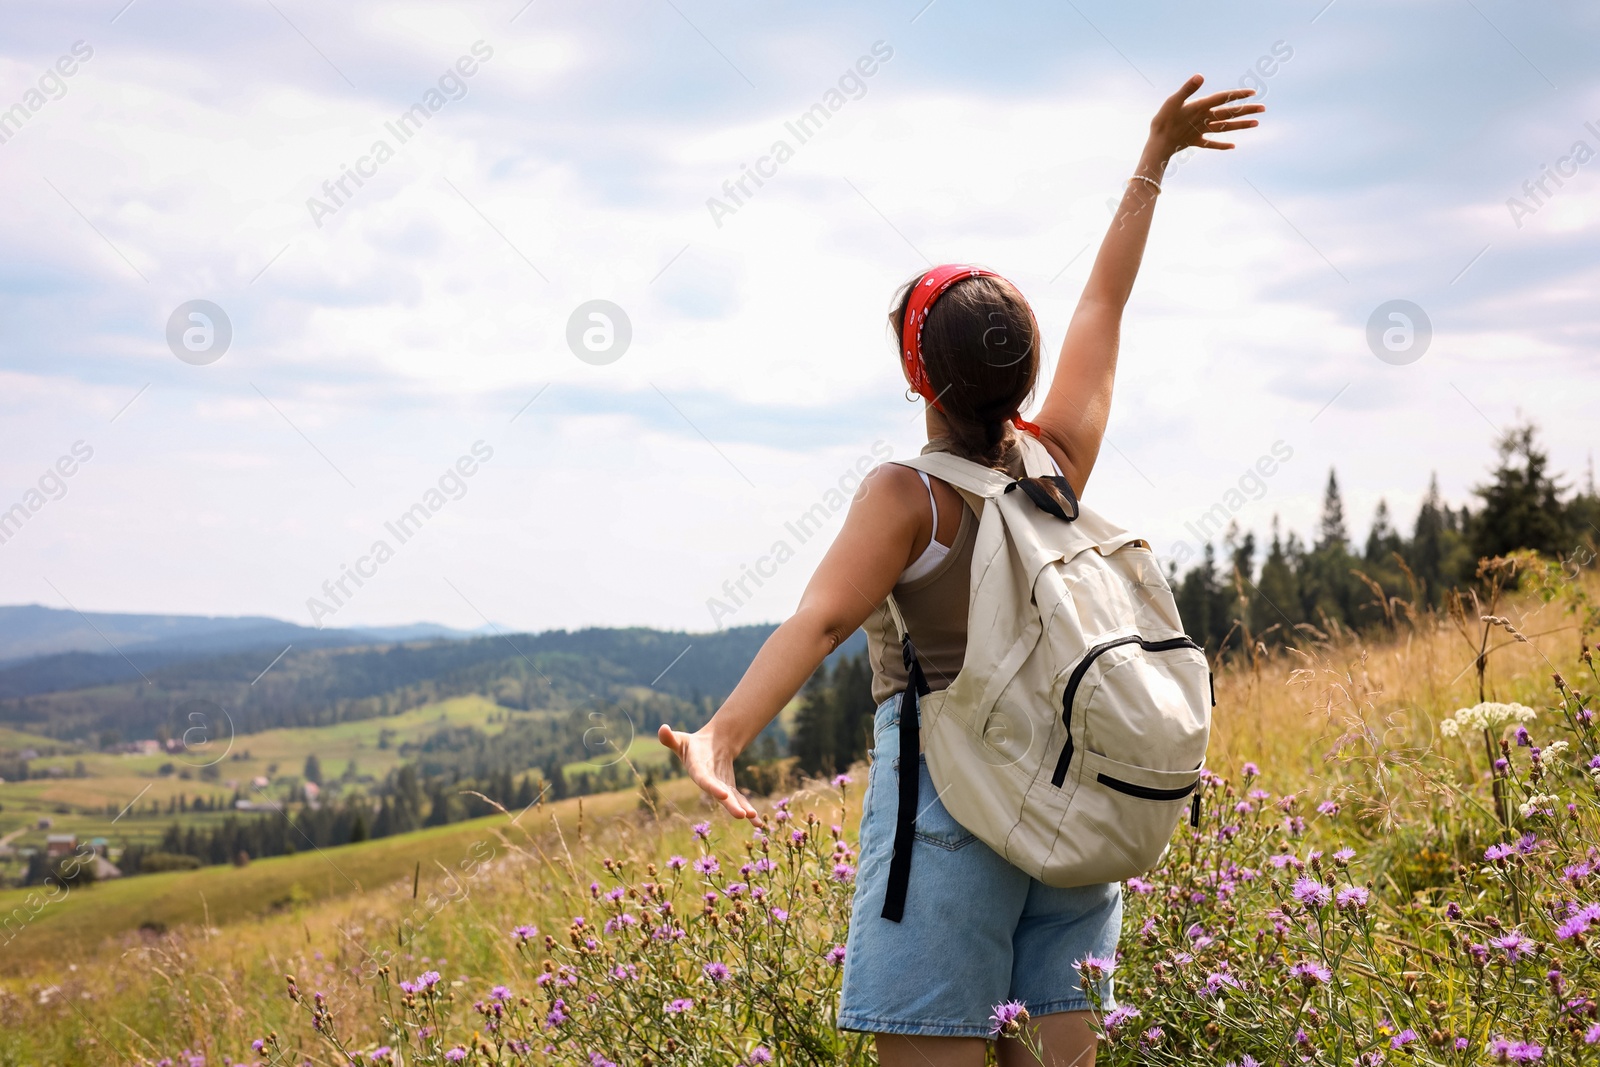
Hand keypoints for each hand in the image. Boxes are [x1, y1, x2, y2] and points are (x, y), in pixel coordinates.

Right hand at [657, 723, 757, 818]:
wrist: (706, 748)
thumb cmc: (692, 745)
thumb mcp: (681, 740)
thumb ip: (670, 739)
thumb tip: (662, 729)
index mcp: (697, 771)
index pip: (705, 781)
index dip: (713, 788)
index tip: (724, 795)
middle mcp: (709, 783)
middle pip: (721, 795)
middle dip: (731, 805)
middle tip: (741, 815)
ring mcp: (720, 788)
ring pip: (732, 801)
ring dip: (742, 809)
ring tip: (754, 819)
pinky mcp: (729, 789)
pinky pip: (739, 800)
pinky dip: (748, 810)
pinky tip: (758, 823)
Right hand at [1148, 74, 1263, 157]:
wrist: (1158, 144)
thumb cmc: (1163, 120)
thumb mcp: (1173, 100)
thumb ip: (1188, 89)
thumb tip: (1201, 76)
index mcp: (1201, 108)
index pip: (1223, 99)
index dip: (1237, 95)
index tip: (1253, 93)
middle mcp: (1204, 119)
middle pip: (1229, 114)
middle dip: (1246, 110)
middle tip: (1263, 108)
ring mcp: (1201, 131)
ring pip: (1225, 127)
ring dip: (1241, 125)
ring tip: (1256, 123)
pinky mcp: (1194, 141)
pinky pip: (1210, 143)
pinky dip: (1221, 145)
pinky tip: (1233, 146)